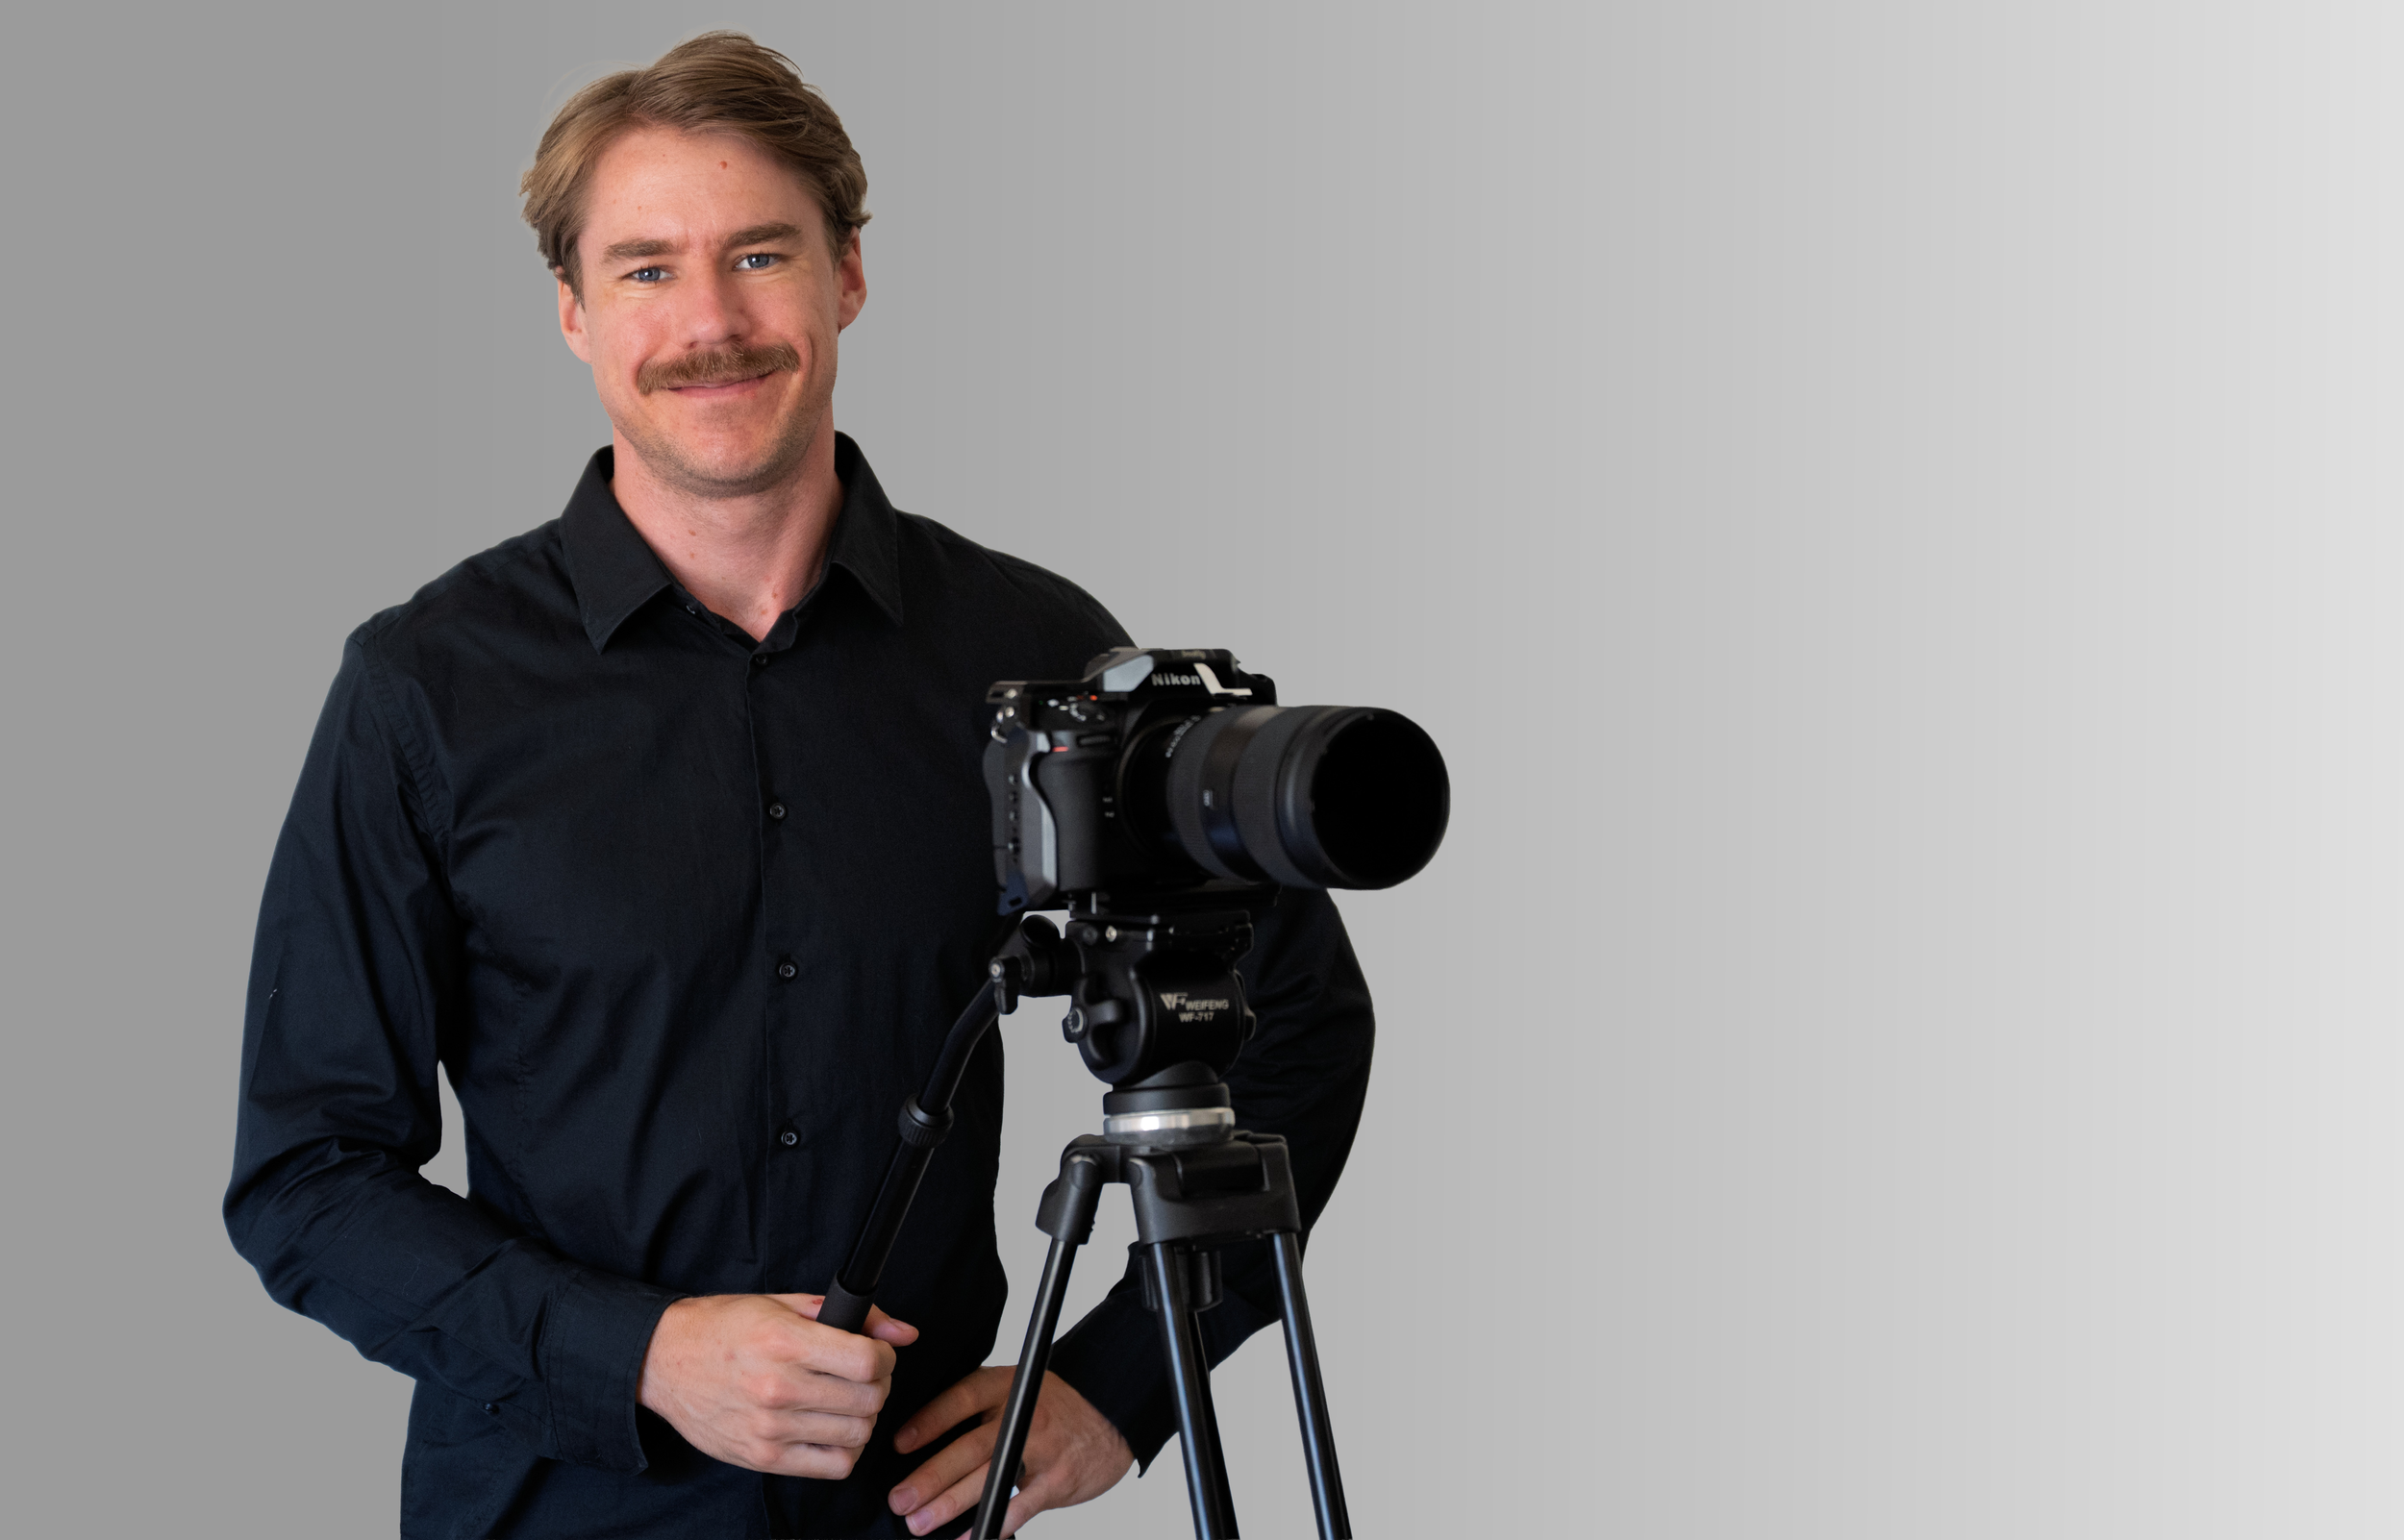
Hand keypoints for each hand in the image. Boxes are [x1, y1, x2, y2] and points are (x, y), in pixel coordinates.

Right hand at [638, 1292, 917, 1478]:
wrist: (663, 1361)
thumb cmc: (723, 1328)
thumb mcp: (783, 1303)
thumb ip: (851, 1315)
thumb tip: (905, 1333)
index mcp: (784, 1342)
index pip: (867, 1361)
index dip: (885, 1357)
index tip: (877, 1353)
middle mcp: (777, 1387)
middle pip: (869, 1400)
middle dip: (879, 1385)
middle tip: (863, 1377)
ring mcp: (769, 1428)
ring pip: (857, 1435)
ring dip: (863, 1417)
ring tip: (845, 1402)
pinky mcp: (762, 1458)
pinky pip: (833, 1466)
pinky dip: (845, 1450)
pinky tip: (832, 1430)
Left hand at [888, 1367, 1132, 1536]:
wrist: (1110, 1414)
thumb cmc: (1054, 1405)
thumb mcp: (1016, 1387)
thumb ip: (979, 1405)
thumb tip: (922, 1434)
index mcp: (1006, 1386)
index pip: (962, 1398)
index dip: (929, 1421)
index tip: (898, 1444)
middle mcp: (1023, 1415)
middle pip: (970, 1447)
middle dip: (930, 1476)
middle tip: (900, 1498)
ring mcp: (1042, 1449)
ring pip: (990, 1480)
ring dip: (951, 1504)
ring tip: (919, 1522)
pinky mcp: (1058, 1480)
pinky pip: (1019, 1507)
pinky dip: (991, 1525)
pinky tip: (967, 1536)